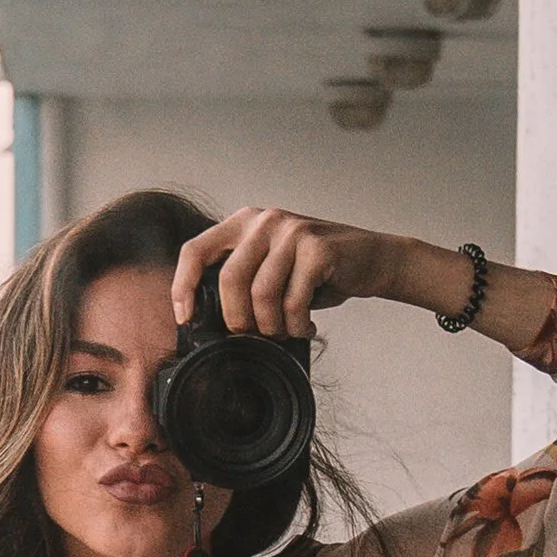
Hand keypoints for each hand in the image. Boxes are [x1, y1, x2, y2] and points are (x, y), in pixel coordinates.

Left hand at [172, 207, 395, 337]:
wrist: (373, 258)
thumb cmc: (315, 270)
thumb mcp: (270, 265)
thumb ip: (241, 278)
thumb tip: (204, 318)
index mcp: (242, 223)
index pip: (195, 251)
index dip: (184, 286)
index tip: (186, 317)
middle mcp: (263, 221)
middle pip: (229, 279)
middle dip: (237, 318)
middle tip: (252, 334)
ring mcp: (291, 232)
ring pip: (262, 294)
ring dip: (272, 326)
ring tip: (285, 331)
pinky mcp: (318, 249)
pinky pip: (293, 301)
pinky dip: (297, 324)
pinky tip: (306, 326)